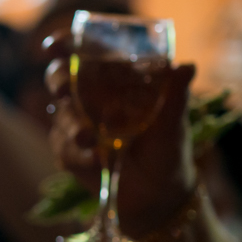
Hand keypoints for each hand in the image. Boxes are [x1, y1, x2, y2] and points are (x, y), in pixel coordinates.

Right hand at [44, 56, 198, 235]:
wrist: (158, 197)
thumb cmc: (169, 152)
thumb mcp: (174, 124)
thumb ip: (175, 95)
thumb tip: (186, 66)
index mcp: (115, 80)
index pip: (86, 52)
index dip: (66, 44)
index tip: (55, 46)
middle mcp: (92, 97)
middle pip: (60, 77)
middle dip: (58, 80)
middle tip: (64, 91)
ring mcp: (77, 124)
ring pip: (61, 114)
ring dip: (73, 126)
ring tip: (93, 142)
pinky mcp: (69, 151)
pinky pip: (63, 147)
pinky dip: (78, 154)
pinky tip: (98, 162)